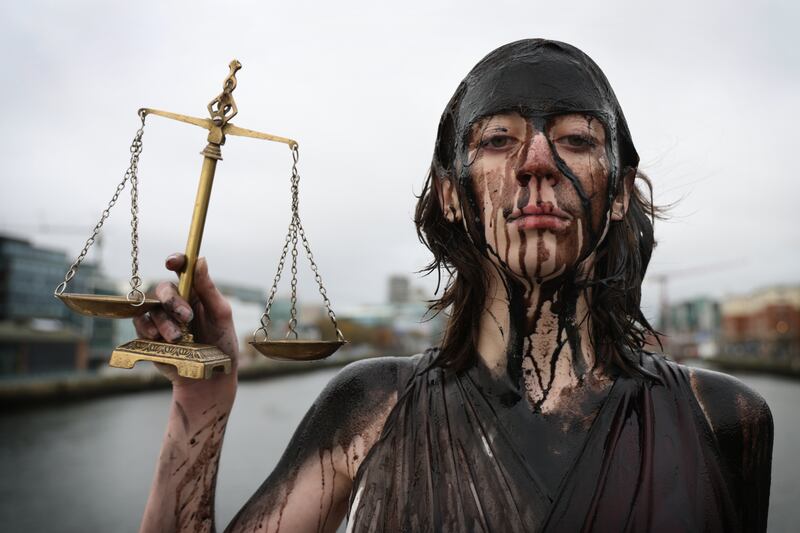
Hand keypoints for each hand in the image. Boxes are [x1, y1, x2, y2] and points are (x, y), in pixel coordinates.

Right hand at [133, 253, 237, 397]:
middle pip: (163, 289)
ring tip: (179, 338)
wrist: (209, 378)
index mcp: (196, 292)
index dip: (175, 260)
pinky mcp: (149, 335)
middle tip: (186, 318)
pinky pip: (140, 325)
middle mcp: (177, 302)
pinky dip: (148, 330)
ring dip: (164, 322)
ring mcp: (161, 318)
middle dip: (172, 301)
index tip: (172, 262)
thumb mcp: (221, 315)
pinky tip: (160, 340)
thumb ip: (209, 289)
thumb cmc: (221, 345)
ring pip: (151, 308)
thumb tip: (200, 260)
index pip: (182, 270)